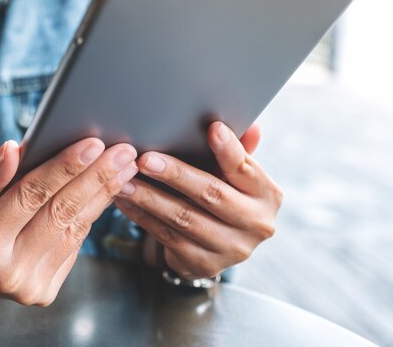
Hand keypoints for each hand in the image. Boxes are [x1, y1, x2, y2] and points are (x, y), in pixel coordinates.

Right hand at [0, 138, 137, 304]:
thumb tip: (13, 147)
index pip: (32, 197)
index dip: (64, 168)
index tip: (94, 143)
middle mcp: (10, 272)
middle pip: (63, 214)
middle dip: (98, 179)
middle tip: (125, 151)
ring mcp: (30, 287)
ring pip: (75, 230)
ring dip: (103, 196)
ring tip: (124, 168)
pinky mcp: (44, 292)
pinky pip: (74, 245)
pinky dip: (91, 215)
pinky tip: (105, 191)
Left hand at [114, 122, 281, 279]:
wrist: (217, 244)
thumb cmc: (224, 194)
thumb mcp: (235, 175)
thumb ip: (238, 153)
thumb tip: (251, 127)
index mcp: (267, 195)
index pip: (246, 169)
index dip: (229, 150)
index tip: (211, 129)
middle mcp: (256, 224)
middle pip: (211, 194)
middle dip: (175, 175)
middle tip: (145, 160)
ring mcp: (231, 249)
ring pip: (184, 218)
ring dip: (150, 198)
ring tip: (125, 180)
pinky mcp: (204, 264)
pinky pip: (167, 237)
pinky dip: (142, 217)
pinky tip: (125, 201)